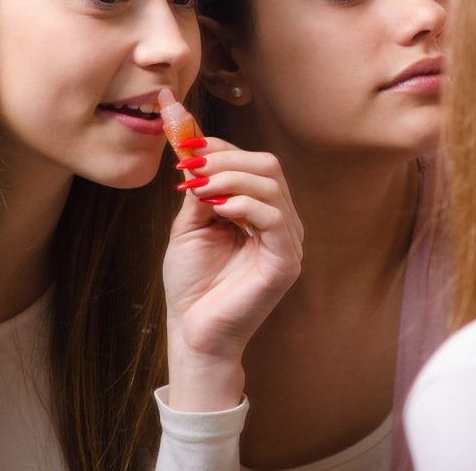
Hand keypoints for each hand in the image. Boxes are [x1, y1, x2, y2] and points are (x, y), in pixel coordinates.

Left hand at [162, 136, 302, 411]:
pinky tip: (219, 209)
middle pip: (268, 166)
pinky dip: (244, 204)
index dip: (223, 148)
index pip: (254, 164)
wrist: (193, 331)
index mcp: (262, 212)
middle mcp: (281, 222)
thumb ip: (200, 191)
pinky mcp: (286, 262)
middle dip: (226, 159)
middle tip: (191, 167)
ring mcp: (287, 242)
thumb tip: (196, 153)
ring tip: (199, 188)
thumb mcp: (192, 226)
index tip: (188, 144)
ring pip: (271, 186)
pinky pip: (274, 218)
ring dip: (230, 178)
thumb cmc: (193, 284)